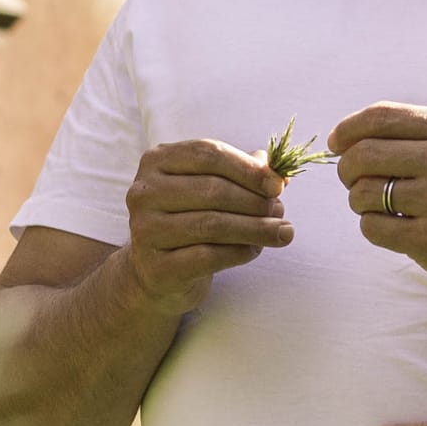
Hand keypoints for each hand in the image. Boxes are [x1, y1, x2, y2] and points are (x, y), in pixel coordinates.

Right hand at [123, 139, 287, 312]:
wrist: (157, 272)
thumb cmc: (190, 220)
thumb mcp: (212, 190)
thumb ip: (243, 174)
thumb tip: (279, 173)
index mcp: (157, 161)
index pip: (208, 154)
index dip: (248, 168)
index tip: (278, 184)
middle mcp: (144, 192)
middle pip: (212, 189)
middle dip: (255, 201)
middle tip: (280, 211)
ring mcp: (145, 229)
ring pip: (212, 224)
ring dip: (255, 228)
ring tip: (282, 232)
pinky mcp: (156, 266)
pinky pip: (208, 256)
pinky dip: (239, 252)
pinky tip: (256, 250)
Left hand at [330, 105, 426, 288]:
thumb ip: (421, 133)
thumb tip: (349, 136)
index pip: (380, 117)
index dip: (348, 129)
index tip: (337, 144)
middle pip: (363, 155)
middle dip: (348, 169)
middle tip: (357, 181)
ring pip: (363, 194)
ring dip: (360, 202)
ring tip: (381, 207)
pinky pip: (373, 228)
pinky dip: (373, 228)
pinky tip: (394, 228)